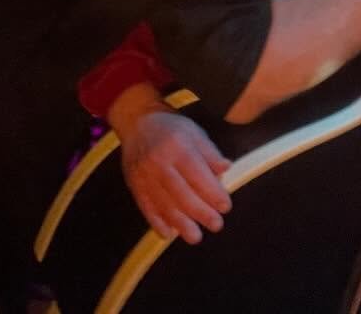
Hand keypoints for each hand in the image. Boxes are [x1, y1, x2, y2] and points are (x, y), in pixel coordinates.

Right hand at [115, 106, 231, 243]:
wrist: (137, 123)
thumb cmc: (172, 129)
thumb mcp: (194, 133)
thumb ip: (210, 153)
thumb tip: (226, 168)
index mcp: (177, 146)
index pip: (197, 174)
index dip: (212, 192)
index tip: (225, 206)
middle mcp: (158, 162)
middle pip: (181, 193)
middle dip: (201, 212)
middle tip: (216, 225)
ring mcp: (144, 176)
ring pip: (164, 204)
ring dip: (181, 224)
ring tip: (196, 237)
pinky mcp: (134, 186)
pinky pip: (146, 208)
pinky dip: (157, 223)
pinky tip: (169, 234)